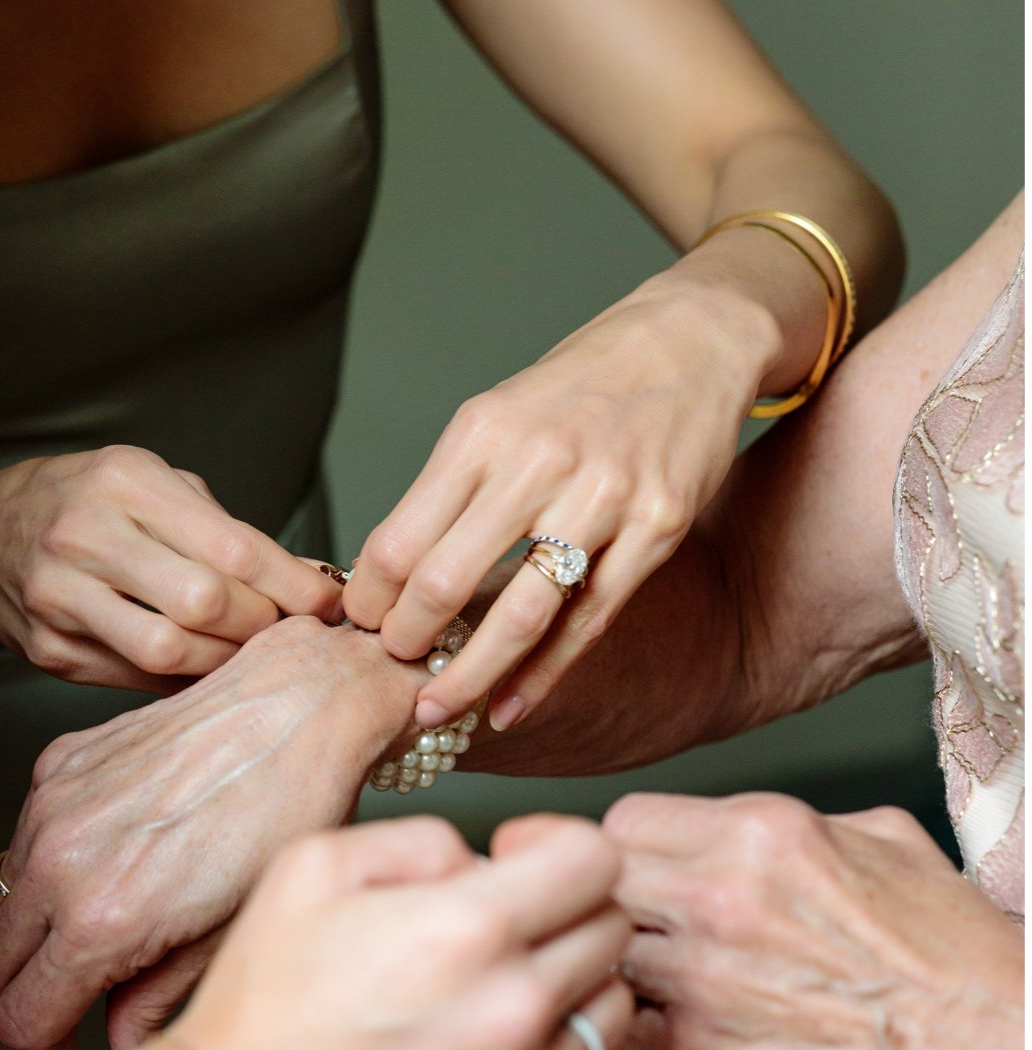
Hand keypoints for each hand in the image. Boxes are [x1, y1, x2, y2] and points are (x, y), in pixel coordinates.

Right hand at [0, 448, 343, 692]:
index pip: (231, 546)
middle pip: (205, 604)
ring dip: (224, 661)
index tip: (328, 604)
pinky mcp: (51, 650)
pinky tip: (198, 668)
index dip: (291, 585)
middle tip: (285, 632)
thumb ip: (216, 526)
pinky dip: (179, 679)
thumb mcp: (145, 482)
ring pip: (170, 651)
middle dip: (260, 625)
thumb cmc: (78, 502)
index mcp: (122, 484)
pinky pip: (135, 678)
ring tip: (243, 652)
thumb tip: (301, 580)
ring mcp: (62, 599)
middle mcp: (86, 538)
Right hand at [0, 617, 421, 1049]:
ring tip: (91, 939)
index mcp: (104, 919)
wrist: (296, 708)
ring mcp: (49, 810)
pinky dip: (47, 869)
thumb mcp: (236, 934)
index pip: (21, 1020)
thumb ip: (160, 1002)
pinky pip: (21, 840)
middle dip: (15, 1005)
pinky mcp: (54, 767)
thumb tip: (126, 1048)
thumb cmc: (288, 811)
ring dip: (28, 936)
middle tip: (59, 1015)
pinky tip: (106, 865)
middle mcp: (59, 863)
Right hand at [170, 814, 631, 1049]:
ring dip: (567, 991)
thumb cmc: (257, 1004)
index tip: (518, 861)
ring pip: (610, 1012)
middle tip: (499, 930)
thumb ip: (416, 839)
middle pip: (613, 931)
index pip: (596, 861)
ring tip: (492, 998)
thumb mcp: (307, 869)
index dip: (556, 847)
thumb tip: (480, 860)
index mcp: (467, 927)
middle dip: (565, 913)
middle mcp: (513, 1008)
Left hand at [342, 281, 761, 733]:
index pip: (399, 540)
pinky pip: (589, 620)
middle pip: (445, 581)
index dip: (370, 598)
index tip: (359, 624)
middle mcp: (540, 462)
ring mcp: (605, 496)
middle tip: (390, 668)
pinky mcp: (659, 527)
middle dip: (407, 640)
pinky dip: (543, 674)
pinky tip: (510, 705)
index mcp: (482, 434)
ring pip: (520, 613)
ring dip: (469, 674)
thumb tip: (389, 573)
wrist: (690, 340)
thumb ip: (449, 489)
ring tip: (436, 709)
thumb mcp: (496, 415)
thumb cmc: (578, 388)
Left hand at [605, 792, 1023, 1049]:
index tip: (648, 868)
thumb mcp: (880, 839)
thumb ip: (783, 824)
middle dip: (616, 902)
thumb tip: (720, 827)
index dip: (632, 848)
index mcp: (759, 836)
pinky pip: (627, 1031)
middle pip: (596, 887)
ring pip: (604, 959)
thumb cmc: (952, 955)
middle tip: (648, 923)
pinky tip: (692, 1023)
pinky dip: (645, 1027)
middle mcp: (720, 902)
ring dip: (630, 966)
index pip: (624, 823)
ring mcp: (703, 984)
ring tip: (678, 975)